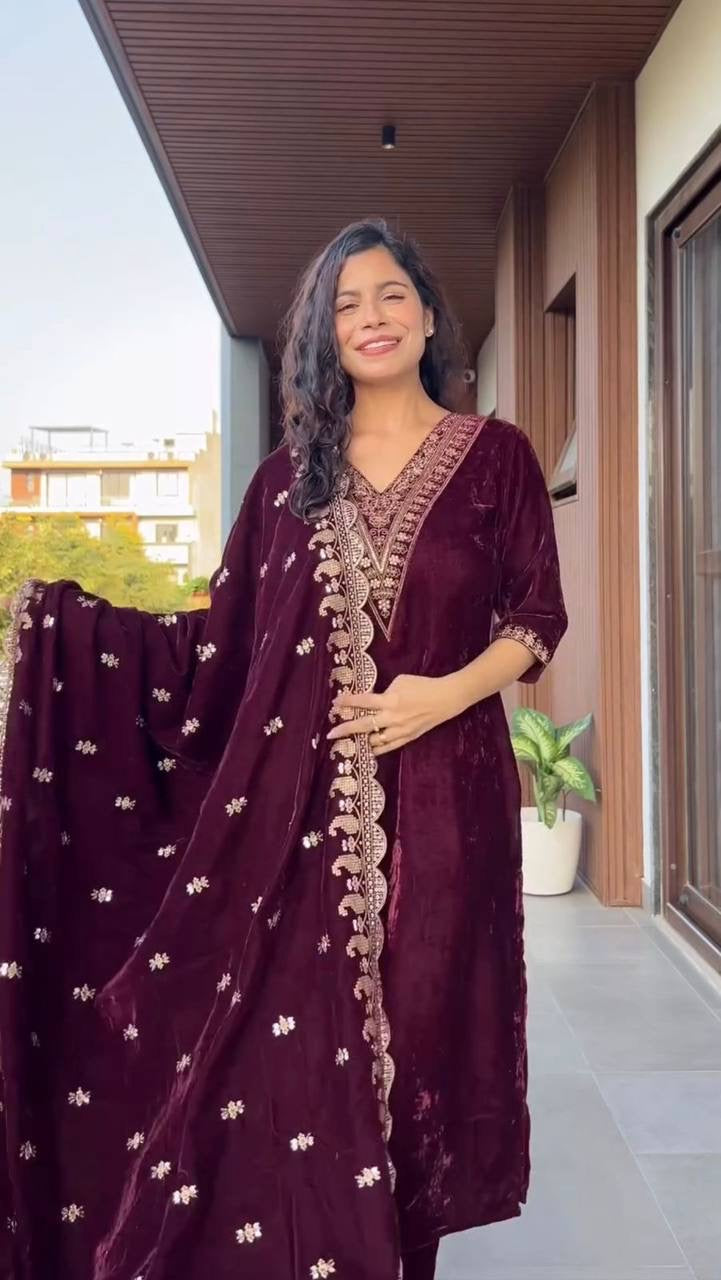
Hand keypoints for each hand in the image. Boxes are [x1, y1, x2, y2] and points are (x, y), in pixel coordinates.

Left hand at [326, 673, 458, 755]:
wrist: (445, 699)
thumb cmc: (422, 685)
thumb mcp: (400, 681)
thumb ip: (384, 692)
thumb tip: (371, 700)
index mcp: (390, 700)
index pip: (363, 702)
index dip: (347, 702)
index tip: (334, 703)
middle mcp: (392, 718)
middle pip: (363, 725)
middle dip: (345, 729)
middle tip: (330, 734)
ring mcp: (400, 731)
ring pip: (374, 740)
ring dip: (359, 741)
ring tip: (347, 742)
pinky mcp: (408, 738)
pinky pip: (388, 747)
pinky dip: (376, 750)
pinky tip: (366, 750)